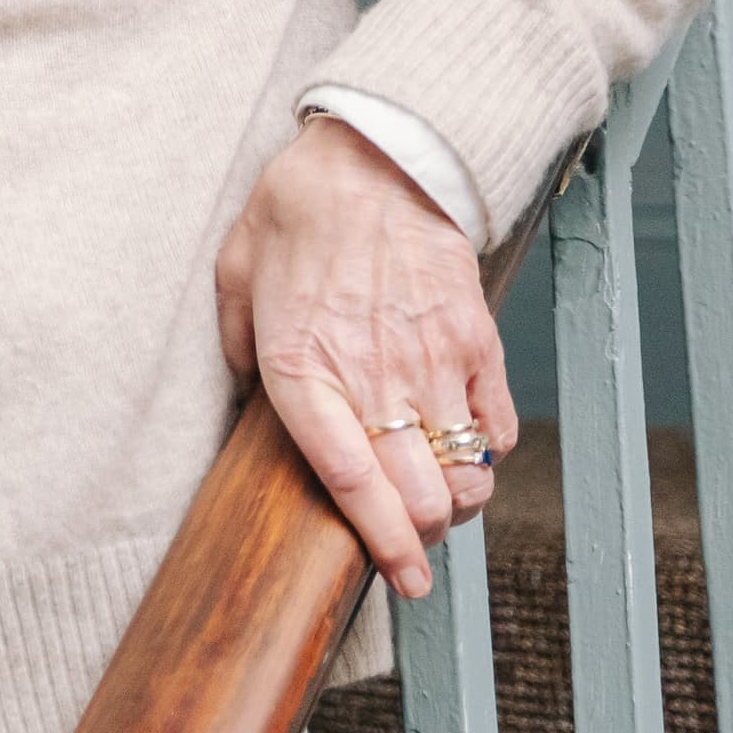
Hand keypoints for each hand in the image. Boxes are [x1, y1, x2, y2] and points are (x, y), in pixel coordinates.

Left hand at [214, 116, 513, 598]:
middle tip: (411, 549)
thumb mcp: (235, 276)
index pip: (349, 480)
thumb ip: (235, 347)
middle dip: (419, 538)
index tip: (401, 579)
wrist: (377, 153)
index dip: (381, 542)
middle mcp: (371, 374)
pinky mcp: (476, 341)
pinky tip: (466, 451)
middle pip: (418, 493)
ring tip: (437, 503)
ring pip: (466, 471)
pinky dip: (489, 455)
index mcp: (301, 366)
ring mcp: (432, 361)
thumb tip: (241, 399)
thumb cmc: (296, 212)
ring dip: (456, 502)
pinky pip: (498, 427)